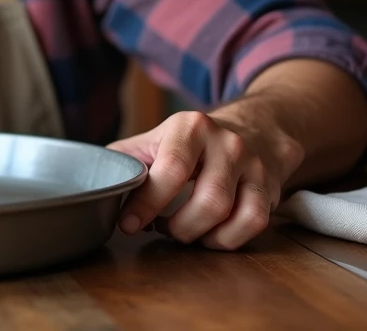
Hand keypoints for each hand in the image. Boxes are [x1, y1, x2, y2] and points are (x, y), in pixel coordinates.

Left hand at [107, 111, 303, 249]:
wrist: (251, 128)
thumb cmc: (188, 143)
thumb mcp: (153, 140)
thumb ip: (124, 161)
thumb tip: (96, 187)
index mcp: (189, 127)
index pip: (171, 171)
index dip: (147, 204)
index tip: (129, 225)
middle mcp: (226, 142)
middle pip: (208, 201)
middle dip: (178, 227)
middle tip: (162, 228)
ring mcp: (253, 164)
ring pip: (232, 216)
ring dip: (201, 235)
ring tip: (182, 230)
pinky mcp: (269, 186)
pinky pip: (254, 224)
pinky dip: (228, 239)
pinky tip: (210, 234)